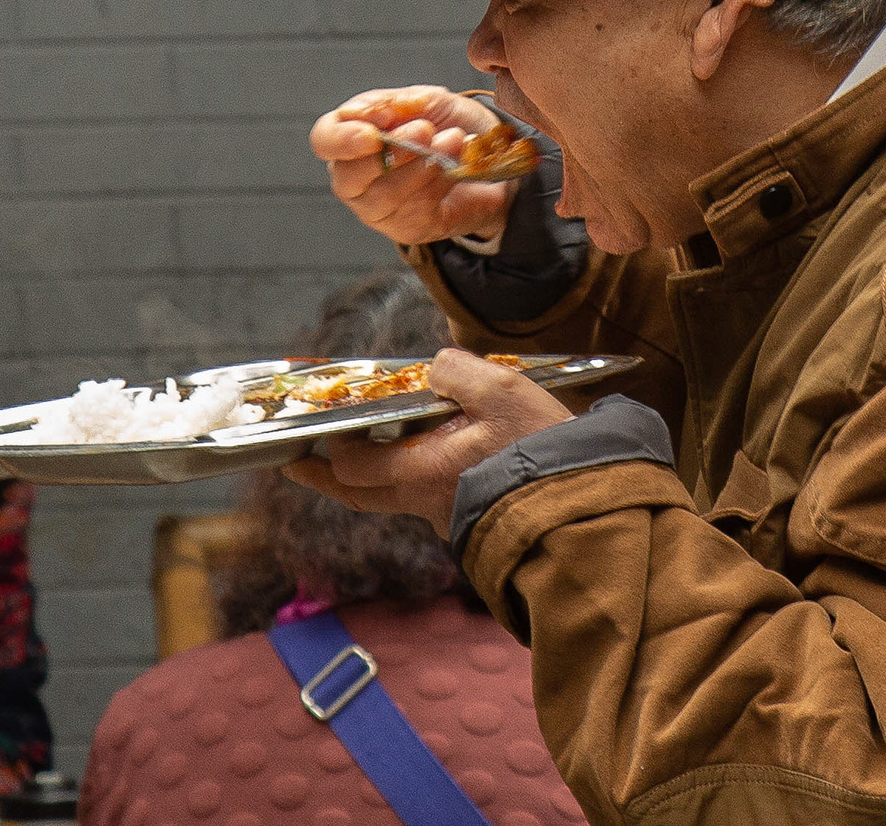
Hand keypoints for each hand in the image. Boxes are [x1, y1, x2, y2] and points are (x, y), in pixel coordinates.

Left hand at [284, 349, 572, 536]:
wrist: (585, 504)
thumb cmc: (542, 449)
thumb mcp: (502, 390)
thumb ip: (457, 370)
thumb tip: (436, 366)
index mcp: (420, 472)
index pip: (350, 466)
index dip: (330, 445)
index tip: (319, 427)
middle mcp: (424, 502)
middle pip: (357, 496)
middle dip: (325, 476)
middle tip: (300, 462)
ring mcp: (444, 516)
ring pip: (389, 500)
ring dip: (368, 476)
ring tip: (359, 449)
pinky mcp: (468, 519)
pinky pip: (423, 500)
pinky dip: (407, 478)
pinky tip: (421, 455)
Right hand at [310, 86, 518, 245]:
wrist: (491, 156)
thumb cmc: (447, 124)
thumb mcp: (425, 101)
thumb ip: (392, 103)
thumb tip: (356, 112)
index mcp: (350, 138)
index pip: (325, 141)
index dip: (342, 139)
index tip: (373, 134)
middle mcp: (355, 178)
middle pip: (349, 177)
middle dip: (391, 152)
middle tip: (425, 129)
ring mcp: (378, 209)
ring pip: (385, 195)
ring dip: (422, 165)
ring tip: (452, 140)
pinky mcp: (407, 228)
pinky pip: (416, 210)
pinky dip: (440, 183)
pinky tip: (457, 166)